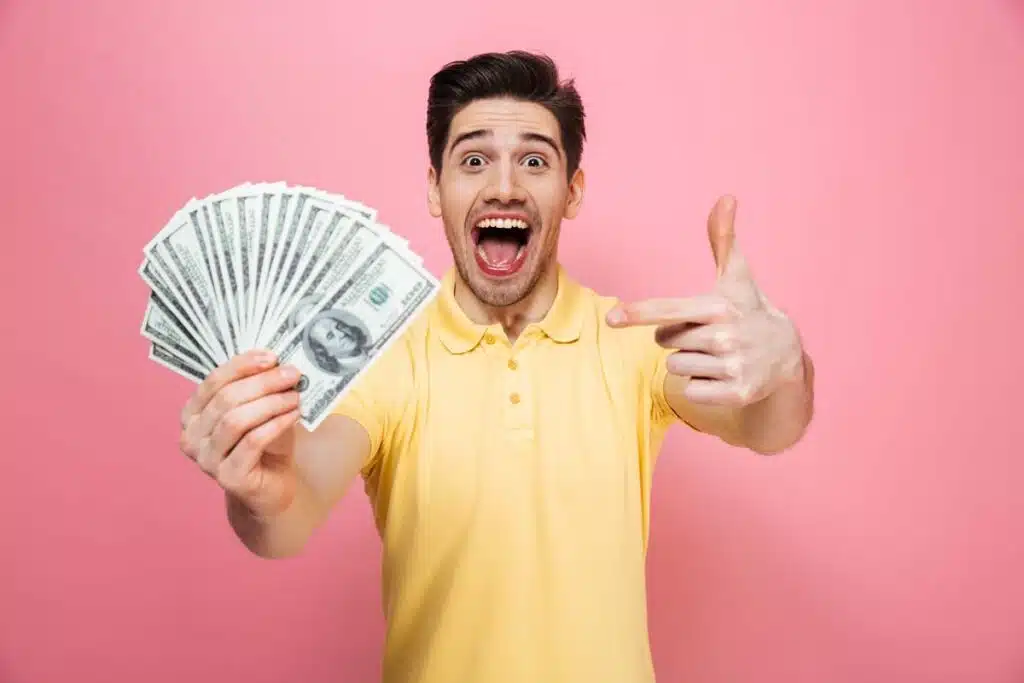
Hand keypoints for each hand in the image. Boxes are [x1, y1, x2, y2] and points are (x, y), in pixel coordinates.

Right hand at [178, 349, 302, 517]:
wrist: (272, 487)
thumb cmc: (265, 444)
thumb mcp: (261, 409)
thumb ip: (261, 388)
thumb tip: (280, 362)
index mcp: (193, 414)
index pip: (213, 382)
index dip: (242, 366)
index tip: (272, 357)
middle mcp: (191, 437)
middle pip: (226, 399)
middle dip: (262, 383)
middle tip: (291, 375)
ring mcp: (206, 460)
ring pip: (236, 420)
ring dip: (270, 403)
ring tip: (295, 397)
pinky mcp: (228, 478)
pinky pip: (252, 442)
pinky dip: (275, 424)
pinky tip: (294, 415)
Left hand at [607, 195, 804, 405]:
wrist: (787, 354)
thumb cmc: (749, 310)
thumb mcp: (736, 277)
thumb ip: (723, 239)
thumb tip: (725, 197)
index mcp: (719, 307)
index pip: (668, 311)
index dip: (638, 314)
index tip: (611, 319)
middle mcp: (726, 337)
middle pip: (665, 342)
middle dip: (679, 338)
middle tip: (708, 334)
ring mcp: (732, 367)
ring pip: (676, 368)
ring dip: (690, 363)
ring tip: (718, 355)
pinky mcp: (737, 393)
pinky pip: (691, 392)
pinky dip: (702, 386)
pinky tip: (723, 375)